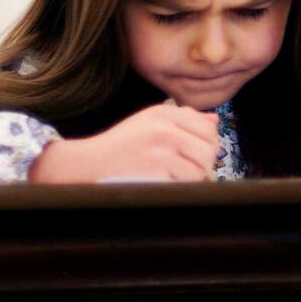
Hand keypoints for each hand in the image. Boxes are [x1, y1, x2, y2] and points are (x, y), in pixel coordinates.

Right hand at [30, 103, 219, 182]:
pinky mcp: (154, 172)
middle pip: (209, 150)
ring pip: (199, 169)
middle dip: (204, 165)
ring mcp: (159, 151)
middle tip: (191, 172)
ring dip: (193, 180)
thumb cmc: (120, 145)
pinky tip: (166, 185)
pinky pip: (185, 183)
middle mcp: (164, 128)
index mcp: (165, 113)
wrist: (86, 164)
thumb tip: (214, 121)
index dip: (209, 145)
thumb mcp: (150, 122)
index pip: (208, 128)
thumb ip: (183, 119)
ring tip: (176, 179)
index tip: (199, 155)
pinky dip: (180, 188)